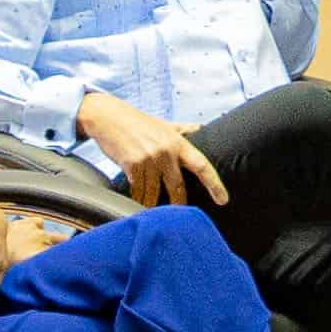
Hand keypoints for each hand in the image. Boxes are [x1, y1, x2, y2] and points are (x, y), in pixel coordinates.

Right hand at [77, 95, 228, 204]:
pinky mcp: (131, 165)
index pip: (202, 165)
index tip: (223, 199)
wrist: (107, 117)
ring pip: (154, 193)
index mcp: (177, 142)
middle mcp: (165, 151)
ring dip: (152, 204)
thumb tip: (201, 128)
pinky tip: (137, 201)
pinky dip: (137, 198)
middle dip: (179, 204)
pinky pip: (138, 191)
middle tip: (179, 214)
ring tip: (153, 210)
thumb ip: (183, 130)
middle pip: (178, 187)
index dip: (215, 184)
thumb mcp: (164, 124)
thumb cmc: (137, 122)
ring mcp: (148, 159)